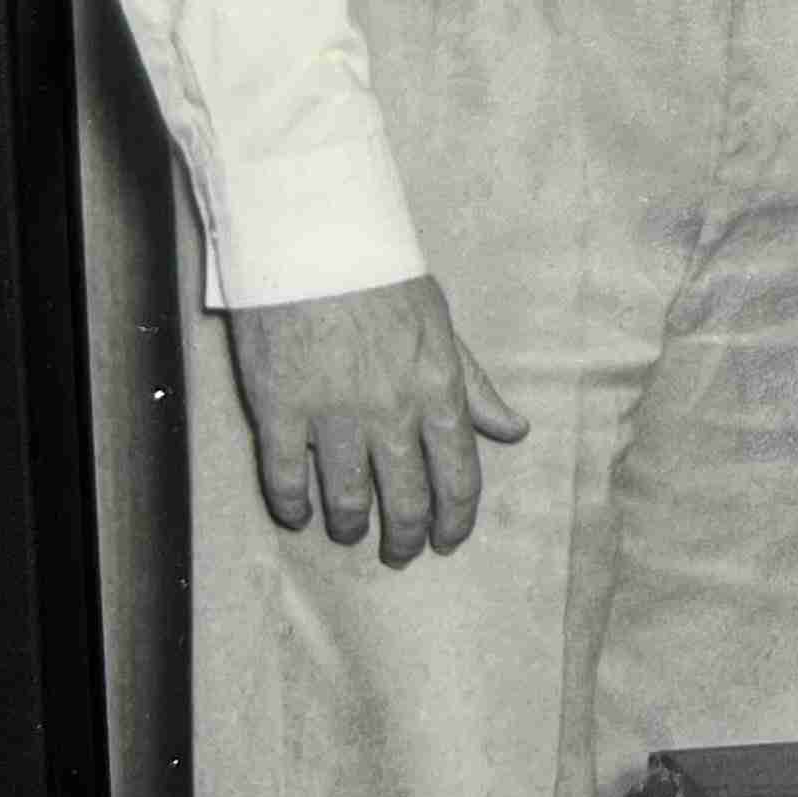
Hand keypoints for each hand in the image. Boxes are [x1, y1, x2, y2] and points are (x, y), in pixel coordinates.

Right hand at [223, 274, 527, 563]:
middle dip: (407, 537)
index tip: (449, 540)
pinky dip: (292, 506)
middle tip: (401, 553)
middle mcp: (392, 412)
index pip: (459, 476)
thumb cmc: (385, 280)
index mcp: (438, 390)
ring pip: (347, 499)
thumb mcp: (445, 328)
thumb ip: (476, 387)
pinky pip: (286, 479)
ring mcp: (335, 415)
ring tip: (349, 534)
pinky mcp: (281, 411)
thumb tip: (516, 430)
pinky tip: (297, 515)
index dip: (456, 519)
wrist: (316, 244)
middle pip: (406, 500)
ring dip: (350, 527)